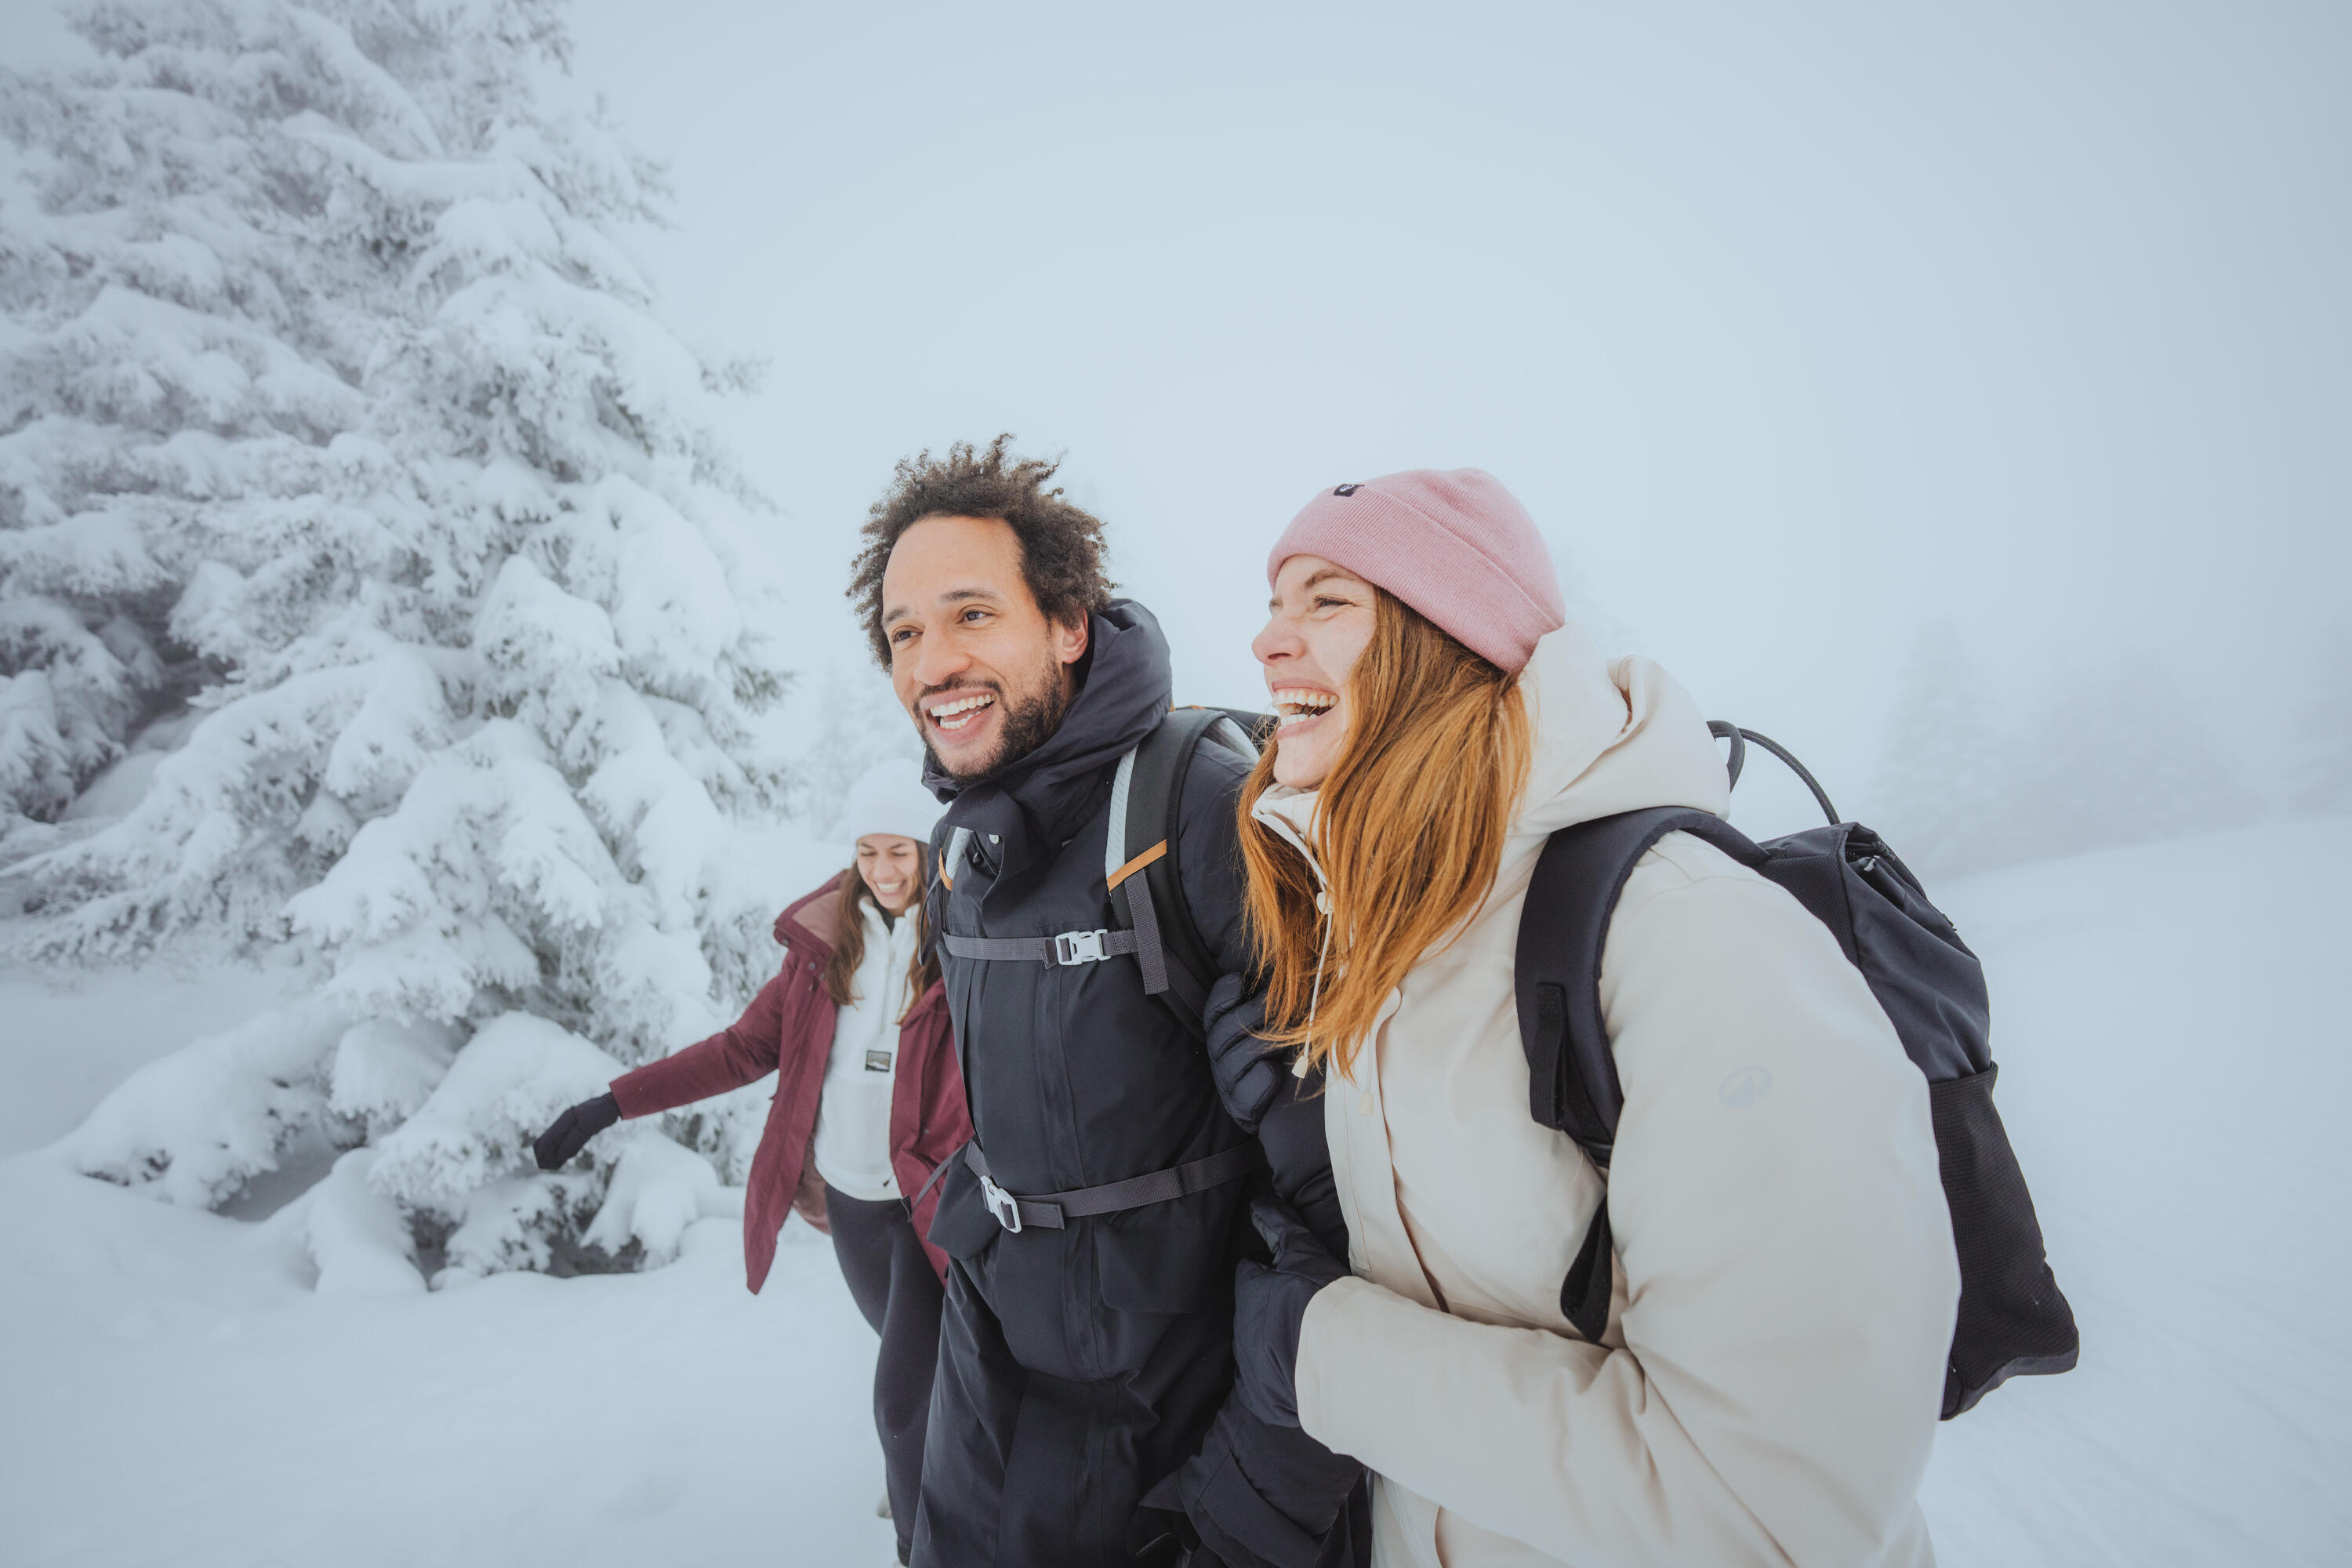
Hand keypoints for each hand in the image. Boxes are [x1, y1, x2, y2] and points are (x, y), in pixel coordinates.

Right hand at [533, 1092, 619, 1169]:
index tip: (541, 1161)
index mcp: (565, 1118)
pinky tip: (562, 1159)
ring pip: (557, 1141)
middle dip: (546, 1152)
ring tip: (553, 1164)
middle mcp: (565, 1121)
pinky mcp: (577, 1129)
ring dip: (553, 1152)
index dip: (544, 1150)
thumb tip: (560, 1155)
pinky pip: (566, 1141)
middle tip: (547, 1165)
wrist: (612, 1104)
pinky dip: (563, 1150)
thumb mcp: (588, 1127)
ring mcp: (571, 1125)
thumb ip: (574, 1141)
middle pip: (550, 1139)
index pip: (550, 1136)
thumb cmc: (601, 1112)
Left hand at [1232, 1196, 1349, 1427]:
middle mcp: (1240, 1329)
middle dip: (1269, 1307)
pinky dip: (1276, 1376)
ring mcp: (1247, 1365)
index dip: (1268, 1270)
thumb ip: (1279, 1227)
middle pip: (1252, 1310)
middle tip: (1300, 1310)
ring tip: (1304, 1342)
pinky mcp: (1259, 1396)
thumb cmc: (1320, 1301)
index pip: (1250, 1271)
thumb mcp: (1303, 1254)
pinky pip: (1261, 1383)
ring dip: (1272, 1341)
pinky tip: (1299, 1372)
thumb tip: (1259, 1204)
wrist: (1337, 1363)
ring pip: (1255, 1345)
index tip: (1287, 1274)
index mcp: (1248, 1292)